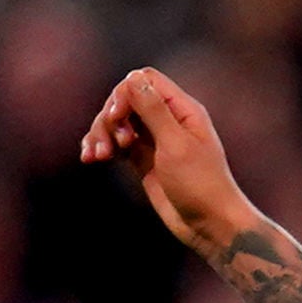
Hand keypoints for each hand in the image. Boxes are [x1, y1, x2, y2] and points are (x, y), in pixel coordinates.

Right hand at [78, 67, 257, 262]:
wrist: (210, 225)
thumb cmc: (200, 185)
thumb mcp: (175, 144)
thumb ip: (154, 110)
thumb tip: (133, 77)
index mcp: (184, 111)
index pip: (144, 81)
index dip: (125, 93)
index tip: (118, 118)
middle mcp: (169, 121)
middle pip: (125, 100)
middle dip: (110, 117)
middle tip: (115, 144)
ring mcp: (155, 140)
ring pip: (117, 122)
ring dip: (101, 134)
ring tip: (97, 156)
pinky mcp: (144, 159)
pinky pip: (116, 143)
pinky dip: (102, 147)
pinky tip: (91, 159)